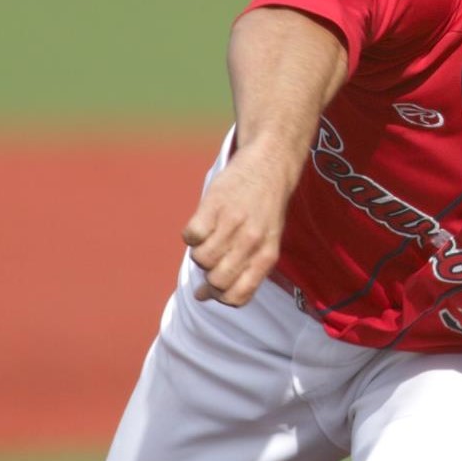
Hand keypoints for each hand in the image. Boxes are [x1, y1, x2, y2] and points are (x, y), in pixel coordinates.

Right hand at [180, 147, 292, 305]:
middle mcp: (252, 241)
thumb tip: (201, 297)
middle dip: (209, 275)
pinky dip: (191, 234)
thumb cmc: (265, 209)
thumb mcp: (265, 242)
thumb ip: (240, 271)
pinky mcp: (214, 204)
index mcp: (267, 255)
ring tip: (210, 237)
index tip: (214, 286)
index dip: (220, 297)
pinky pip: (191, 235)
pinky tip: (203, 224)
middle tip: (214, 257)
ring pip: (201, 259)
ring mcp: (232, 222)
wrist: (269, 163)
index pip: (238, 296)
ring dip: (199, 253)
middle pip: (217, 280)